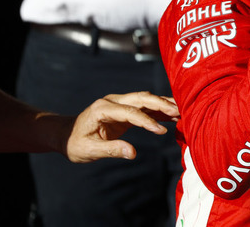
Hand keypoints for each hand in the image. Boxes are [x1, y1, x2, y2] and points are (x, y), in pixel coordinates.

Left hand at [64, 91, 179, 162]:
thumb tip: (132, 153)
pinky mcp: (125, 108)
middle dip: (161, 104)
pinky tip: (174, 115)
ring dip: (164, 104)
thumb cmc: (75, 143)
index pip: (130, 111)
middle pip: (142, 98)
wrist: (67, 134)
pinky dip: (159, 110)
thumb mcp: (89, 150)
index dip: (147, 121)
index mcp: (103, 108)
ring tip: (182, 111)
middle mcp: (113, 101)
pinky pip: (145, 107)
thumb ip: (111, 150)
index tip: (161, 132)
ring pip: (146, 99)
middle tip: (179, 112)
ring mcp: (120, 102)